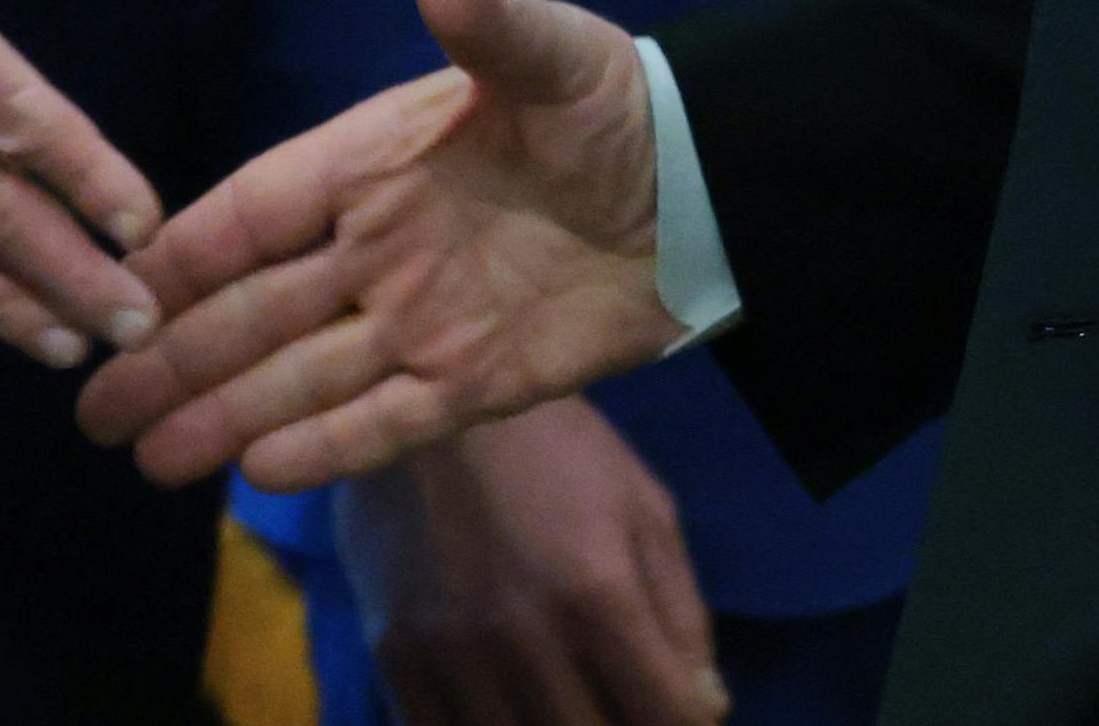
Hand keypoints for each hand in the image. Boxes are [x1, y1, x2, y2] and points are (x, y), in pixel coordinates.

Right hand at [79, 0, 677, 489]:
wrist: (716, 191)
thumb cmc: (625, 107)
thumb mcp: (556, 55)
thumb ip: (489, 19)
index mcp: (380, 162)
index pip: (258, 211)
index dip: (188, 253)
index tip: (115, 288)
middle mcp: (384, 247)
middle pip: (258, 311)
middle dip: (175, 357)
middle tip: (92, 409)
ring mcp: (426, 319)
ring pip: (302, 377)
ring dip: (226, 417)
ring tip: (145, 461)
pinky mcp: (478, 380)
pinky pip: (385, 421)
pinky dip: (324, 448)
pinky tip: (256, 473)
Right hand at [338, 394, 726, 725]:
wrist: (439, 404)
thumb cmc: (560, 450)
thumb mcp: (645, 511)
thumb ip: (680, 614)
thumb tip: (706, 709)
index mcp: (599, 595)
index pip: (665, 715)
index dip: (686, 725)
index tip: (682, 716)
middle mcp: (524, 635)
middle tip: (620, 705)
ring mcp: (451, 650)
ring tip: (569, 704)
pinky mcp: (392, 652)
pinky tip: (505, 708)